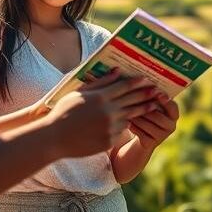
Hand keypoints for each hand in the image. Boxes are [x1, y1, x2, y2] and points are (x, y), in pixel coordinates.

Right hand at [45, 70, 159, 158]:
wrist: (54, 138)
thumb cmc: (64, 112)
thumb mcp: (79, 93)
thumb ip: (100, 82)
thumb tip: (117, 71)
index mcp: (100, 97)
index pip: (124, 87)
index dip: (137, 82)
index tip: (146, 79)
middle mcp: (107, 111)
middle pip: (132, 100)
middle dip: (146, 95)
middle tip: (158, 91)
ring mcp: (109, 127)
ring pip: (129, 116)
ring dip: (142, 110)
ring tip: (153, 105)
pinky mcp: (108, 141)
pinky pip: (121, 131)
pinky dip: (125, 124)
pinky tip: (131, 120)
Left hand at [129, 95, 179, 151]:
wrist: (143, 133)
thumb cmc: (147, 112)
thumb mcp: (153, 104)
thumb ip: (153, 96)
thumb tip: (148, 84)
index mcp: (174, 114)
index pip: (173, 107)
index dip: (166, 100)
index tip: (157, 93)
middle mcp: (171, 126)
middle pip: (158, 116)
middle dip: (145, 109)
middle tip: (134, 101)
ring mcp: (161, 136)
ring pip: (147, 125)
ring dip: (137, 117)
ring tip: (127, 110)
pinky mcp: (150, 143)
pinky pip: (140, 133)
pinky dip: (132, 126)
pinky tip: (126, 121)